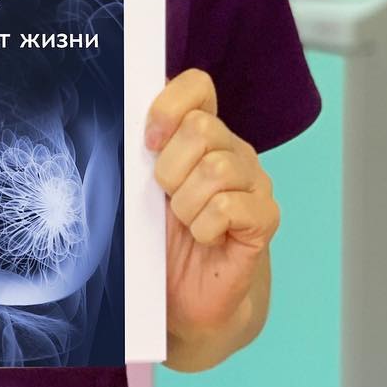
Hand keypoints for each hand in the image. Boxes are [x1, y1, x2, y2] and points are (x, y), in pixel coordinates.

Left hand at [144, 69, 277, 348]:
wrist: (188, 300)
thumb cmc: (162, 238)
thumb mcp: (144, 188)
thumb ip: (142, 152)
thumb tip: (121, 120)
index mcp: (203, 134)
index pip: (197, 86)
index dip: (168, 107)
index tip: (149, 143)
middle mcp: (234, 150)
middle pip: (202, 129)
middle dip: (170, 169)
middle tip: (167, 198)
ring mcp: (254, 183)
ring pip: (215, 169)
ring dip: (186, 204)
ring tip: (186, 223)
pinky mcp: (265, 218)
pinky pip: (229, 207)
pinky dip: (205, 227)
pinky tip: (205, 239)